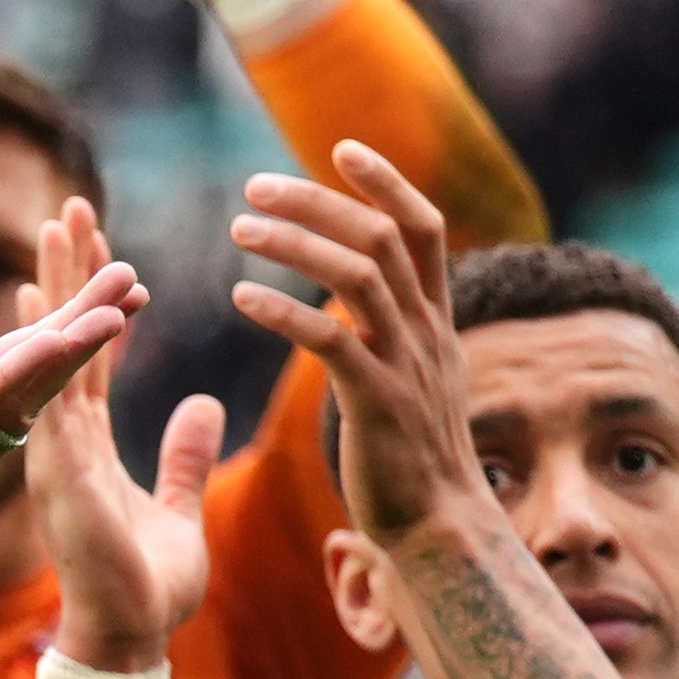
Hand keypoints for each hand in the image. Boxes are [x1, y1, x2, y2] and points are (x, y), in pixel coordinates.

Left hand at [0, 260, 146, 641]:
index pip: (20, 356)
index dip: (63, 319)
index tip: (108, 278)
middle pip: (38, 375)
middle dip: (85, 331)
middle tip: (136, 283)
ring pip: (21, 395)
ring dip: (67, 353)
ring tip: (115, 312)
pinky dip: (14, 377)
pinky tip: (48, 345)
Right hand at [23, 192, 222, 671]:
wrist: (131, 640)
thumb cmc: (148, 588)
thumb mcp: (179, 508)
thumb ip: (182, 456)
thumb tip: (197, 406)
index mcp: (86, 446)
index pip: (86, 356)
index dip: (91, 299)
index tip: (93, 244)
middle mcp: (61, 442)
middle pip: (60, 340)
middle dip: (65, 272)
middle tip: (69, 206)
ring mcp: (52, 456)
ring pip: (48, 356)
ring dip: (51, 291)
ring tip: (55, 228)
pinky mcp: (55, 475)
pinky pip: (47, 400)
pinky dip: (40, 352)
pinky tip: (33, 305)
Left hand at [231, 143, 474, 546]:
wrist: (439, 530)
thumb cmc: (411, 461)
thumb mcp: (416, 380)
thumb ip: (399, 332)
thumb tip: (379, 299)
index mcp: (438, 321)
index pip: (424, 228)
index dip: (386, 182)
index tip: (340, 148)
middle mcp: (428, 332)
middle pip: (384, 237)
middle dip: (320, 201)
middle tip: (254, 187)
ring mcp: (407, 365)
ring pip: (360, 277)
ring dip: (296, 244)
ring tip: (238, 230)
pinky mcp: (378, 403)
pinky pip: (333, 341)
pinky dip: (286, 311)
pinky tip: (241, 296)